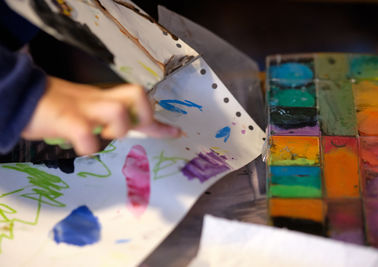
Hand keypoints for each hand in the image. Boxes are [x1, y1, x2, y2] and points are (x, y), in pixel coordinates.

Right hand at [22, 76, 180, 154]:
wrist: (20, 95)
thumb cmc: (53, 107)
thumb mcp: (84, 109)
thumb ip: (102, 118)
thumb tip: (119, 129)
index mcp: (102, 99)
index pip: (138, 104)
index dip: (159, 121)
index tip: (176, 132)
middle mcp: (97, 100)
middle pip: (136, 94)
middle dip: (145, 115)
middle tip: (133, 130)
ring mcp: (82, 108)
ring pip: (117, 111)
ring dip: (117, 130)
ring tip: (103, 136)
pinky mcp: (64, 118)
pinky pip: (84, 132)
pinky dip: (87, 145)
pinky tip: (82, 148)